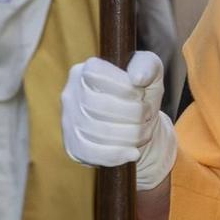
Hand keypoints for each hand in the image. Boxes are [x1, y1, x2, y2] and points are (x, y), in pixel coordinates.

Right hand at [62, 51, 176, 191]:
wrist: (138, 127)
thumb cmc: (142, 95)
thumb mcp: (150, 73)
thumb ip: (147, 65)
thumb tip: (137, 78)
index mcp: (84, 70)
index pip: (96, 75)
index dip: (123, 87)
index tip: (141, 95)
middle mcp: (70, 94)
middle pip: (97, 105)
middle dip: (131, 113)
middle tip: (147, 116)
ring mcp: (68, 122)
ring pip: (96, 131)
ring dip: (129, 134)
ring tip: (144, 132)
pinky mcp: (72, 146)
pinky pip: (91, 153)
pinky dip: (116, 154)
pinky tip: (133, 153)